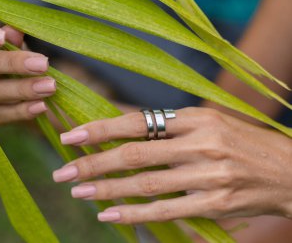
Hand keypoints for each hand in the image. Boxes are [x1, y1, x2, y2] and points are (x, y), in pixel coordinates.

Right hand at [0, 19, 54, 124]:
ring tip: (49, 87)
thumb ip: (11, 38)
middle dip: (13, 64)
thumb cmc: (7, 57)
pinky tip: (41, 106)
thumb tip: (15, 31)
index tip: (2, 37)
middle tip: (43, 64)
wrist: (8, 89)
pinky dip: (20, 111)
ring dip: (22, 90)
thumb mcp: (11, 45)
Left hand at [52, 107, 291, 223]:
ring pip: (145, 183)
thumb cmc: (240, 143)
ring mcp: (209, 175)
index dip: (101, 129)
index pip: (138, 122)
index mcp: (196, 118)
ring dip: (106, 189)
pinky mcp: (216, 203)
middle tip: (62, 172)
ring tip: (77, 191)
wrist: (288, 170)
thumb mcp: (206, 123)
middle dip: (93, 163)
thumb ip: (167, 127)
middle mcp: (201, 143)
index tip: (71, 136)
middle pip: (135, 154)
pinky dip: (133, 213)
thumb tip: (121, 129)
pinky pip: (166, 210)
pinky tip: (108, 214)